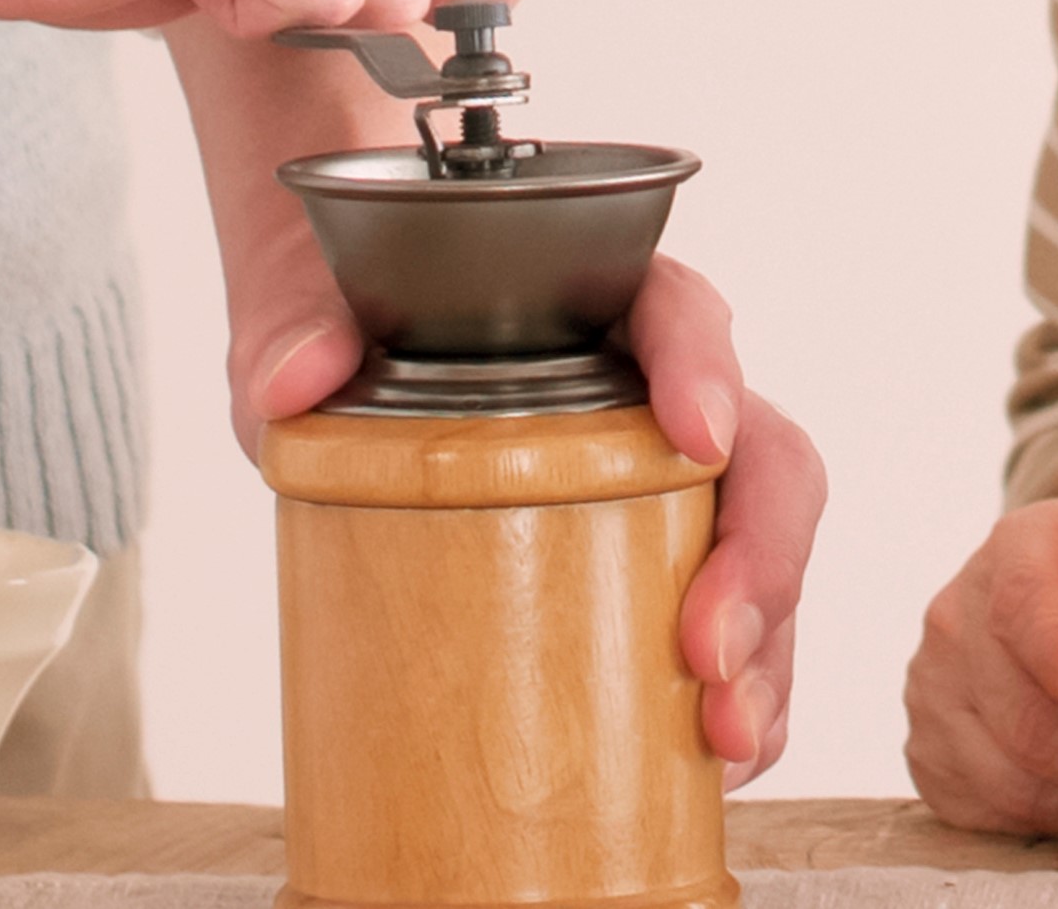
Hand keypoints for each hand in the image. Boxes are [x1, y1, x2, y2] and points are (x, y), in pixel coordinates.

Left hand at [163, 40, 819, 777]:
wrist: (350, 349)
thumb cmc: (357, 316)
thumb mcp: (308, 310)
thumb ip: (293, 327)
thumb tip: (292, 380)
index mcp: (605, 303)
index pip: (682, 314)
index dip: (707, 372)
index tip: (701, 441)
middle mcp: (664, 389)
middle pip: (761, 454)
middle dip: (758, 556)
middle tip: (710, 649)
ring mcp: (667, 481)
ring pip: (761, 546)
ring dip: (765, 642)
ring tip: (730, 735)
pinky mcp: (650, 557)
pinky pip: (730, 616)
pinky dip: (746, 685)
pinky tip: (723, 754)